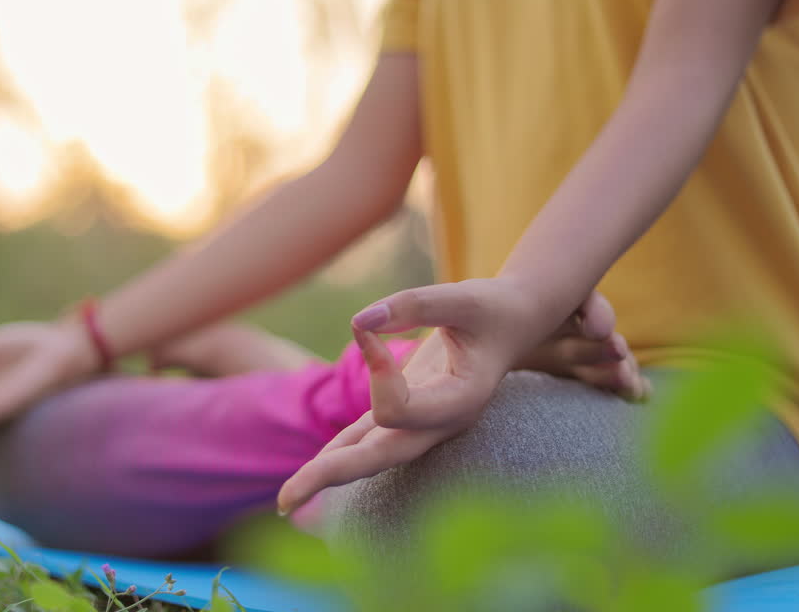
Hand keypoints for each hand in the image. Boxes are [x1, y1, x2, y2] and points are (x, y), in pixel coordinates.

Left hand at [277, 279, 641, 514]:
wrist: (514, 320)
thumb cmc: (493, 308)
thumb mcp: (462, 297)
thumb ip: (412, 305)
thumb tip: (357, 322)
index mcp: (460, 403)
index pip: (397, 410)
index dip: (373, 370)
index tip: (366, 327)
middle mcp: (439, 423)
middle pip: (379, 458)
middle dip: (331, 476)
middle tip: (284, 502)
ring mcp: (422, 424)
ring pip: (369, 455)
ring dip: (327, 475)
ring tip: (285, 502)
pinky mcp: (407, 413)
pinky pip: (366, 438)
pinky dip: (337, 453)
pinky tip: (311, 474)